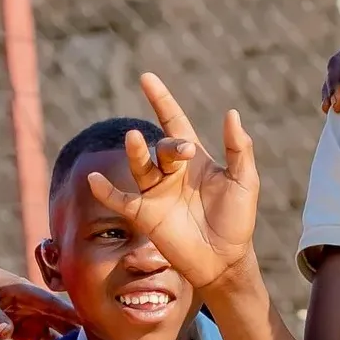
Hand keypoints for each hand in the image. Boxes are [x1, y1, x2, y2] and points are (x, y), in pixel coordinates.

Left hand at [0, 253, 80, 339]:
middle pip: (60, 321)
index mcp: (23, 291)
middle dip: (78, 334)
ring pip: (53, 334)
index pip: (52, 304)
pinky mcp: (20, 330)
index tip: (91, 325)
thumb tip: (7, 332)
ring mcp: (27, 318)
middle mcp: (31, 305)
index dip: (72, 314)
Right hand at [83, 73, 261, 301]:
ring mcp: (156, 193)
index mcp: (194, 159)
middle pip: (160, 147)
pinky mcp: (146, 216)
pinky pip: (120, 200)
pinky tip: (94, 180)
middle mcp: (172, 172)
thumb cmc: (238, 220)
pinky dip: (105, 191)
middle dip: (168, 146)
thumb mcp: (245, 181)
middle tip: (182, 153)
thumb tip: (231, 113)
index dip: (161, 100)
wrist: (226, 260)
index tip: (146, 78)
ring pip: (140, 167)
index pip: (173, 121)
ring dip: (135, 153)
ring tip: (132, 140)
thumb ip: (239, 148)